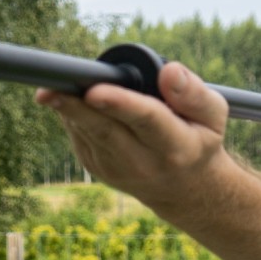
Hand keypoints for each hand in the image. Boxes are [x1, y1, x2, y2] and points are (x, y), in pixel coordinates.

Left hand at [34, 62, 232, 212]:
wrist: (183, 189)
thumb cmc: (198, 139)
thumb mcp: (213, 116)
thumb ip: (194, 93)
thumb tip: (169, 70)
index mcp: (175, 146)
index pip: (145, 120)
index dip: (119, 104)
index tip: (95, 91)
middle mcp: (142, 162)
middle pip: (104, 129)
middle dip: (75, 107)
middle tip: (47, 89)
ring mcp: (115, 169)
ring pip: (85, 130)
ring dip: (65, 107)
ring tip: (50, 86)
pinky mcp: (96, 167)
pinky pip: (77, 132)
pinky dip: (72, 112)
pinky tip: (73, 98)